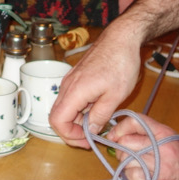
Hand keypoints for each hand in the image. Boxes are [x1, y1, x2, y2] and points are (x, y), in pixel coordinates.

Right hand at [48, 25, 143, 146]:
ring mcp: (71, 80)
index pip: (57, 121)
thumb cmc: (120, 64)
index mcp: (74, 92)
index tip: (87, 141)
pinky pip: (71, 98)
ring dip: (77, 121)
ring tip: (98, 124)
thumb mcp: (115, 96)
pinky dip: (80, 110)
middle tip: (93, 137)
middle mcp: (67, 86)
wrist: (121, 38)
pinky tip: (97, 110)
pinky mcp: (77, 77)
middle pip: (58, 116)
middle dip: (73, 131)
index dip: (69, 136)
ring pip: (65, 107)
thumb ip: (100, 116)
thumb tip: (90, 131)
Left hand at [106, 113, 178, 179]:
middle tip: (126, 156)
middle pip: (126, 142)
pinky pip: (132, 178)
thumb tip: (121, 135)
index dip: (119, 128)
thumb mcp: (173, 141)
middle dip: (121, 150)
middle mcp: (160, 147)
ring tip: (137, 169)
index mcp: (164, 133)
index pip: (135, 121)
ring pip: (126, 161)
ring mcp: (157, 166)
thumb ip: (150, 135)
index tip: (113, 136)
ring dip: (126, 166)